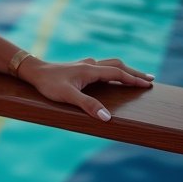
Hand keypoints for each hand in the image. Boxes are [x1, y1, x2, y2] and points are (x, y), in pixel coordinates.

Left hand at [21, 57, 152, 121]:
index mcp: (91, 71)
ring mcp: (84, 65)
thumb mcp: (68, 96)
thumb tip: (108, 117)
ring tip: (134, 76)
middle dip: (134, 72)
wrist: (33, 71)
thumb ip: (88, 105)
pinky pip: (101, 66)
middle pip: (117, 66)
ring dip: (124, 69)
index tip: (148, 85)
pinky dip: (112, 69)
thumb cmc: (49, 84)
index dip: (133, 79)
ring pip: (109, 64)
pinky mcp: (78, 67)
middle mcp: (90, 65)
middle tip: (149, 79)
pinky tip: (108, 73)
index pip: (118, 74)